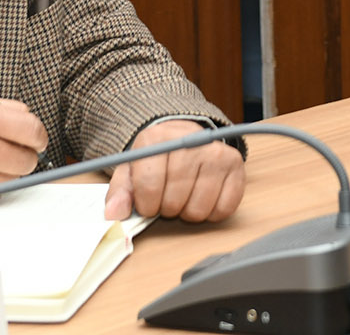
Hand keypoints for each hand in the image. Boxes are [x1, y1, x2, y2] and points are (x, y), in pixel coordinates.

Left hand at [104, 120, 245, 223]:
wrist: (183, 136)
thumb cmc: (156, 158)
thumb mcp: (132, 169)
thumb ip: (120, 192)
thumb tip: (114, 214)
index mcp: (158, 138)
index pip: (148, 187)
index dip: (145, 204)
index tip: (147, 202)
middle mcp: (190, 141)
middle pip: (173, 201)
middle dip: (166, 208)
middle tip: (167, 196)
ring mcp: (216, 152)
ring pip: (198, 209)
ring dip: (188, 211)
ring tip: (185, 195)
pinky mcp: (235, 165)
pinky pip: (223, 209)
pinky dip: (212, 212)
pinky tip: (203, 196)